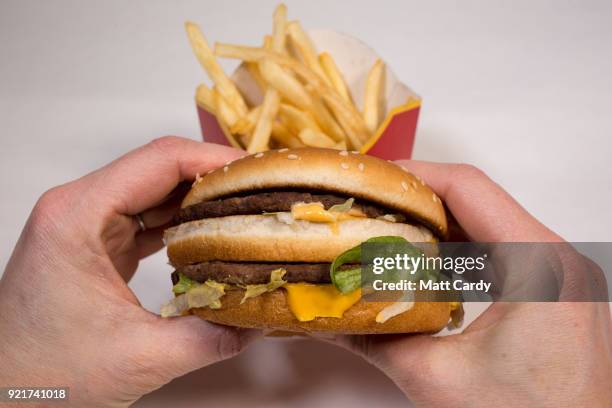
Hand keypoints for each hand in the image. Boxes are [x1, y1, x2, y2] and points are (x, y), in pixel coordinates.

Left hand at [0, 136, 258, 406]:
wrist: (1, 394)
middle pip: (160, 168)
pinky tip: (213, 234)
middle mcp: (79, 208)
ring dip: (202, 199)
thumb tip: (258, 321)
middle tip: (261, 193)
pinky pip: (148, 216)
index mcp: (78, 216)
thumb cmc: (43, 375)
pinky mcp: (96, 242)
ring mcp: (86, 223)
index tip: (256, 173)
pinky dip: (184, 221)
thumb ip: (210, 337)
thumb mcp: (140, 358)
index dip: (215, 160)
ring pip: (156, 190)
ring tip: (246, 211)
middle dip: (216, 178)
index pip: (160, 160)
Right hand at [316, 163, 611, 406]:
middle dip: (418, 200)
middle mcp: (558, 260)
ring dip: (438, 225)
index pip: (468, 188)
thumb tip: (330, 317)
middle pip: (478, 201)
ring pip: (490, 224)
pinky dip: (461, 250)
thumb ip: (375, 339)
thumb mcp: (435, 378)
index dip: (413, 175)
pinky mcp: (555, 293)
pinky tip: (427, 264)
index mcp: (539, 264)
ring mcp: (561, 275)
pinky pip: (502, 252)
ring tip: (389, 230)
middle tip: (370, 205)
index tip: (373, 179)